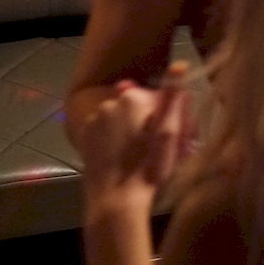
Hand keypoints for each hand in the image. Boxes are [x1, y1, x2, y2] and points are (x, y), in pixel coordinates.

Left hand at [78, 64, 191, 209]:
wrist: (117, 201)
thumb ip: (172, 97)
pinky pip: (103, 130)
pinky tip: (120, 156)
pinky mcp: (83, 136)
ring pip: (118, 118)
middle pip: (135, 106)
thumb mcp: (169, 132)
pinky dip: (112, 138)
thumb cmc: (150, 167)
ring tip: (136, 154)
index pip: (155, 97)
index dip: (164, 114)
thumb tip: (180, 63)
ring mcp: (93, 120)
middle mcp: (108, 103)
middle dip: (145, 120)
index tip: (169, 134)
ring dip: (128, 129)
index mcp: (131, 98)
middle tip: (154, 146)